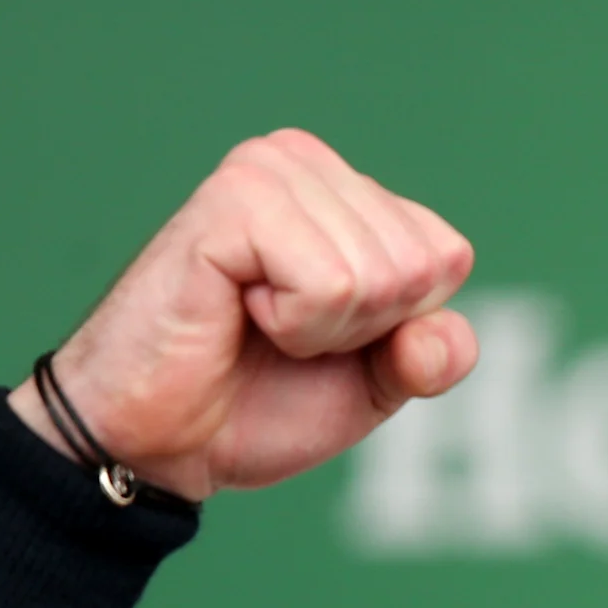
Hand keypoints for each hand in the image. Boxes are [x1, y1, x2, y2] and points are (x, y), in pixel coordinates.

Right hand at [10, 130, 476, 500]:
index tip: (320, 336)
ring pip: (378, 275)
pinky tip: (237, 312)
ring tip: (254, 323)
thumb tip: (440, 333)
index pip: (446, 257)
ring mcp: (267, 171)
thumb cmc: (255, 402)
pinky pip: (331, 283)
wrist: (160, 445)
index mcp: (343, 189)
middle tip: (281, 336)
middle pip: (418, 266)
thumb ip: (431, 356)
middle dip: (361, 329)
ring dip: (323, 330)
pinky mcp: (233, 201)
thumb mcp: (373, 384)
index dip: (397, 327)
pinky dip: (295, 324)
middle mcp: (304, 162)